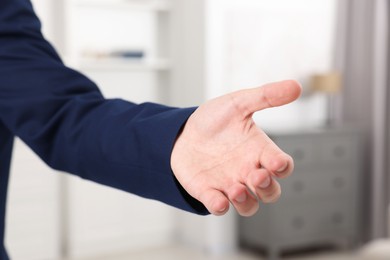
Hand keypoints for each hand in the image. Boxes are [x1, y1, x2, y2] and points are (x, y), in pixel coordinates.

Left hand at [171, 80, 301, 215]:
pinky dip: (220, 207)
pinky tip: (217, 200)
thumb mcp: (238, 104)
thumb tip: (296, 86)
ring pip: (249, 205)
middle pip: (270, 191)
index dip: (283, 167)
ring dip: (246, 202)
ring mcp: (229, 184)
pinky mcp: (209, 192)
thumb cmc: (214, 121)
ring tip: (236, 189)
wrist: (183, 132)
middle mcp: (248, 171)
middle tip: (256, 176)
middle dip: (267, 188)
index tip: (277, 162)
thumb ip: (265, 96)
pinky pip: (219, 207)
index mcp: (258, 150)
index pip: (281, 165)